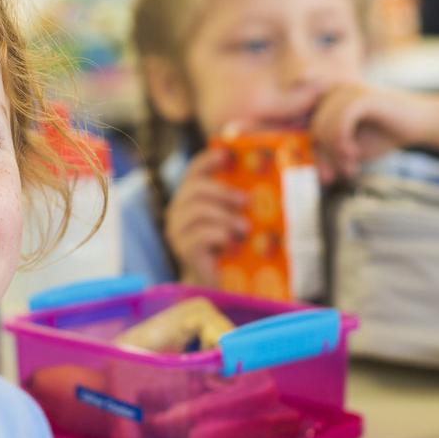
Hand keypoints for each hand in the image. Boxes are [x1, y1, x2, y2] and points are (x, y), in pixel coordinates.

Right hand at [165, 148, 247, 286]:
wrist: (218, 283)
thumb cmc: (231, 247)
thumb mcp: (235, 219)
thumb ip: (239, 203)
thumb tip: (261, 186)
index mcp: (190, 199)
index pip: (194, 171)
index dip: (208, 159)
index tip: (227, 155)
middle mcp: (178, 212)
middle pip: (195, 188)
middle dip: (223, 191)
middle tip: (246, 200)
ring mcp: (177, 231)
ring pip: (198, 210)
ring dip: (226, 216)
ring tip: (245, 228)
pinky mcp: (183, 250)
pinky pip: (200, 234)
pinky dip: (219, 234)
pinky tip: (232, 242)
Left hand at [310, 83, 436, 182]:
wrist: (421, 123)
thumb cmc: (383, 135)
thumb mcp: (350, 150)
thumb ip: (330, 157)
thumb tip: (318, 177)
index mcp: (326, 102)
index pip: (307, 131)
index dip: (315, 155)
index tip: (326, 177)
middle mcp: (332, 93)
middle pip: (313, 131)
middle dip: (325, 158)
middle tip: (341, 175)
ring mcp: (346, 91)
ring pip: (323, 127)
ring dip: (334, 153)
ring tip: (350, 166)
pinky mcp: (361, 95)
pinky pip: (339, 122)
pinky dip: (342, 142)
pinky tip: (353, 154)